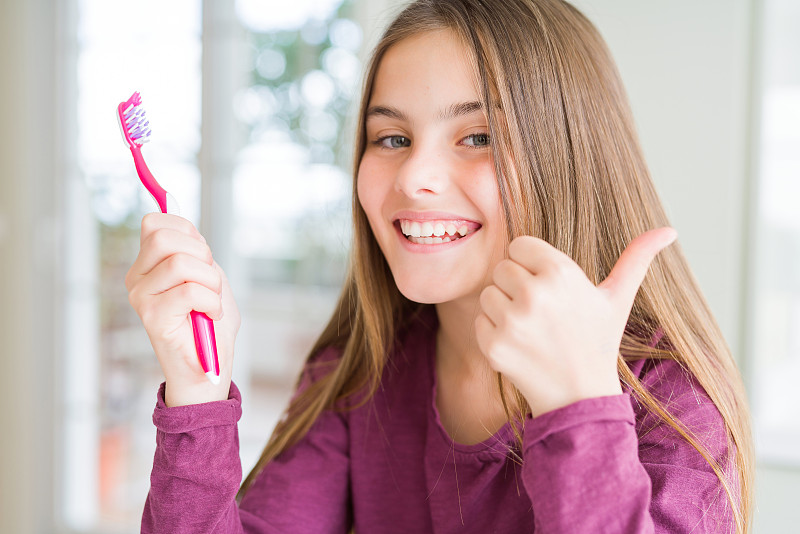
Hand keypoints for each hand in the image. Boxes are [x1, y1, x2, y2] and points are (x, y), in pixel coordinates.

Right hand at [125, 213, 240, 405]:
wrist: (209, 367)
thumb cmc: (210, 321)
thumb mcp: (208, 273)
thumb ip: (194, 246)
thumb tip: (173, 208)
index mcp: (148, 264)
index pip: (155, 222)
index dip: (187, 230)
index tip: (203, 255)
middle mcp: (137, 278)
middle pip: (164, 237)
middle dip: (201, 254)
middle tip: (210, 280)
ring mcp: (141, 297)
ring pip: (180, 263)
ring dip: (211, 281)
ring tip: (211, 301)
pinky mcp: (152, 317)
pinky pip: (189, 292)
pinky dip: (212, 302)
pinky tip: (210, 315)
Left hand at [474, 227, 677, 417]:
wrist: (580, 397)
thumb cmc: (597, 342)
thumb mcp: (618, 299)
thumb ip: (636, 259)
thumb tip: (668, 231)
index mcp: (561, 273)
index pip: (519, 245)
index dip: (531, 265)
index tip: (547, 287)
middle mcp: (535, 294)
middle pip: (501, 268)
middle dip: (516, 286)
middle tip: (541, 312)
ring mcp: (513, 322)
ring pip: (488, 294)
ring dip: (503, 309)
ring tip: (531, 329)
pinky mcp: (494, 346)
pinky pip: (479, 321)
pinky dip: (494, 333)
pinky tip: (520, 346)